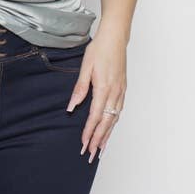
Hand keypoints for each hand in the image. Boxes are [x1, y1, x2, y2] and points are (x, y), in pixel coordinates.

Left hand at [66, 25, 127, 162]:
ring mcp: (120, 92)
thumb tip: (71, 107)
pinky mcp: (123, 89)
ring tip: (100, 148)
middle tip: (91, 154)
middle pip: (106, 123)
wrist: (115, 38)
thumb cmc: (99, 50)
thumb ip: (79, 89)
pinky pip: (118, 112)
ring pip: (114, 119)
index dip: (89, 132)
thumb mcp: (85, 67)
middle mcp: (114, 93)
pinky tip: (109, 129)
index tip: (84, 144)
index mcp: (103, 88)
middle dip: (98, 140)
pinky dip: (113, 123)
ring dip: (107, 135)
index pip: (95, 116)